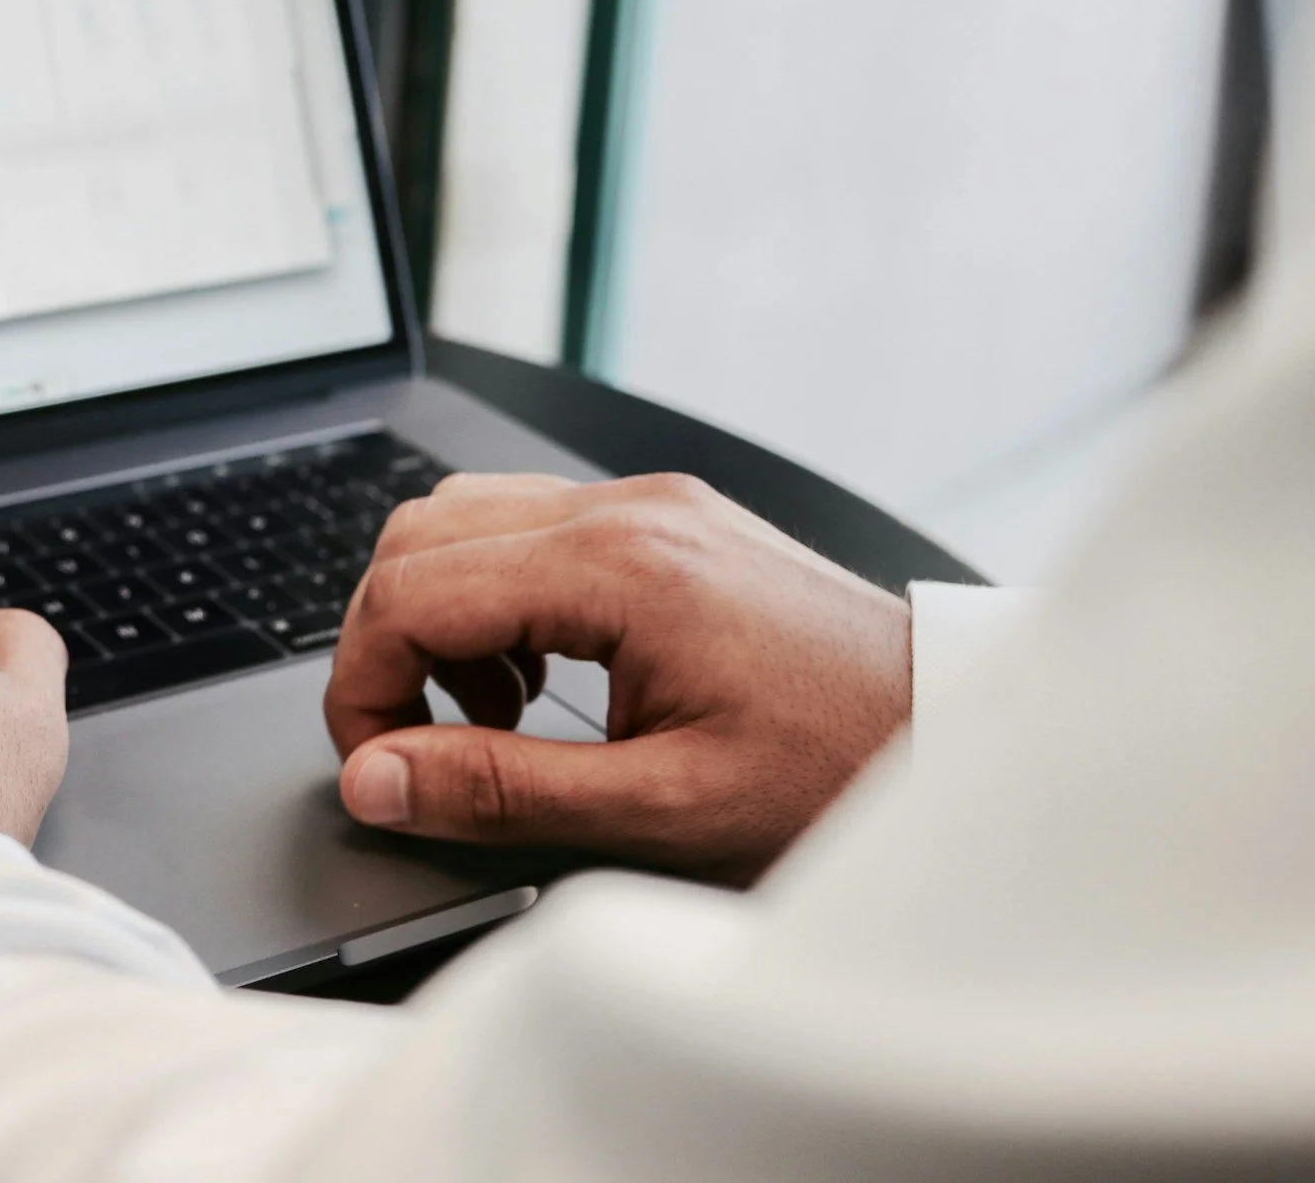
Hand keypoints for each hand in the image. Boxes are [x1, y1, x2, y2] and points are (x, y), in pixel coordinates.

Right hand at [322, 473, 908, 884]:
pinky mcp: (666, 520)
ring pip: (465, 520)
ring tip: (494, 719)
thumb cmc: (835, 772)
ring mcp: (649, 503)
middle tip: (417, 747)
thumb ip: (499, 790)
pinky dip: (497, 601)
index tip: (380, 768)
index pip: (410, 589)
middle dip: (385, 645)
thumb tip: (377, 779)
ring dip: (440, 619)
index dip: (362, 687)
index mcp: (618, 565)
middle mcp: (627, 508)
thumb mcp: (659, 811)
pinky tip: (542, 681)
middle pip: (418, 535)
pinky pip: (530, 530)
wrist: (952, 731)